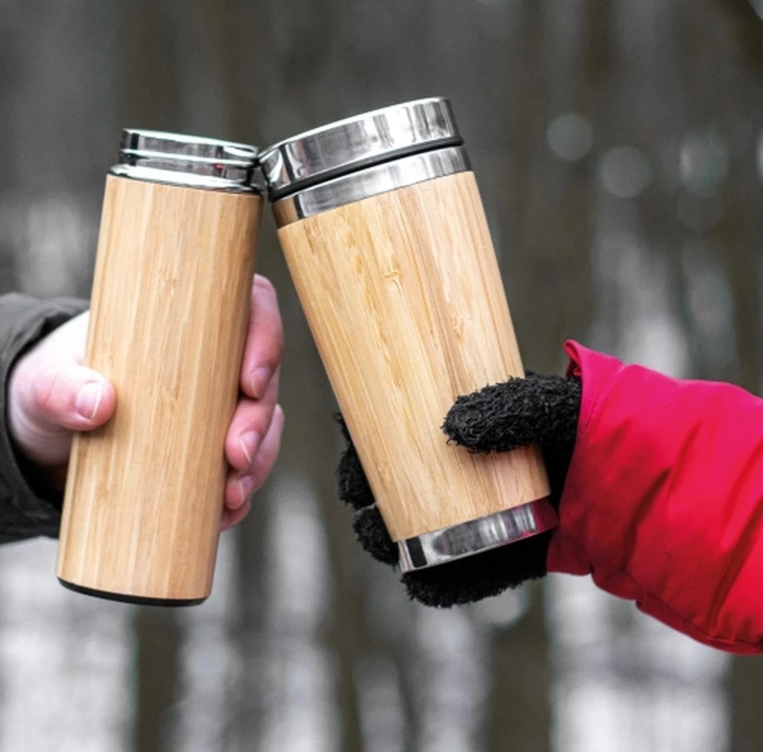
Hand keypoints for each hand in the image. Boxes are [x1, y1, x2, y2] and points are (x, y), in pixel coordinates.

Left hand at [8, 275, 283, 529]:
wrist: (38, 436)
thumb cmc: (47, 384)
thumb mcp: (43, 381)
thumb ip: (61, 387)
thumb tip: (100, 403)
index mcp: (183, 320)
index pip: (248, 307)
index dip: (265, 338)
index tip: (249, 382)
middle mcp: (209, 360)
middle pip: (263, 376)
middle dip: (259, 419)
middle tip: (236, 455)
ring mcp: (212, 407)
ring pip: (262, 425)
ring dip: (259, 459)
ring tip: (232, 496)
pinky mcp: (203, 451)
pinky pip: (241, 468)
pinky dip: (242, 491)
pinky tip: (227, 512)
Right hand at [336, 372, 579, 605]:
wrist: (642, 476)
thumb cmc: (586, 423)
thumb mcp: (545, 403)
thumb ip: (505, 407)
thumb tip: (454, 429)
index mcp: (462, 428)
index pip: (398, 427)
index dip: (364, 436)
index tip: (348, 439)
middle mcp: (464, 472)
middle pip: (396, 484)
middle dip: (365, 495)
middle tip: (357, 501)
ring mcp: (481, 515)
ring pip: (419, 531)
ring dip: (389, 539)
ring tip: (378, 541)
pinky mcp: (507, 553)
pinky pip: (465, 574)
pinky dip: (440, 584)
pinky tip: (421, 586)